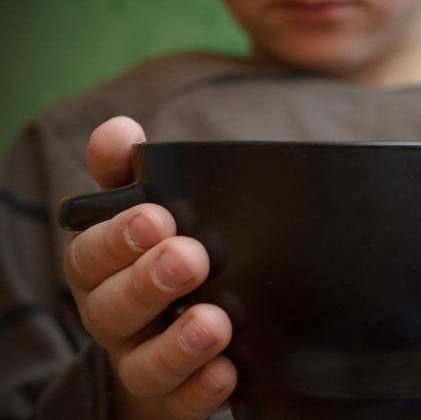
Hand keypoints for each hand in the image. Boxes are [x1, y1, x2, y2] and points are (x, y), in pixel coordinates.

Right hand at [64, 116, 236, 419]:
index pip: (91, 255)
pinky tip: (228, 372)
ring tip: (215, 322)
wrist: (172, 349)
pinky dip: (202, 390)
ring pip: (145, 366)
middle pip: (112, 309)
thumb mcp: (141, 218)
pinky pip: (182, 405)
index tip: (157, 215)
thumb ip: (127, 176)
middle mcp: (117, 320)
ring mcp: (145, 363)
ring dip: (177, 344)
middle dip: (147, 282)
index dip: (118, 237)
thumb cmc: (157, 267)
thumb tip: (118, 130)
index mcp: (104, 271)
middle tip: (190, 256)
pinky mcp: (176, 401)